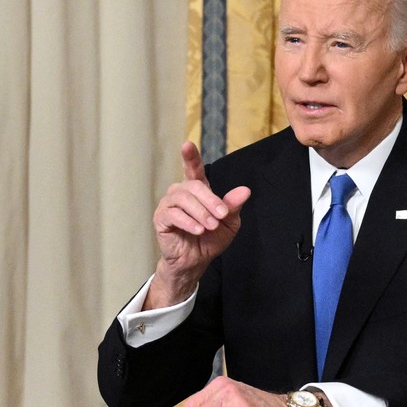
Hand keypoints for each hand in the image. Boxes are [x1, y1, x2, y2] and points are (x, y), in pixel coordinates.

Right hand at [146, 141, 250, 308]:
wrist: (197, 261)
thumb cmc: (211, 239)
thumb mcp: (229, 222)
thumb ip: (233, 205)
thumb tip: (245, 190)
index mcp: (197, 190)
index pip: (193, 169)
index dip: (191, 157)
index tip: (186, 145)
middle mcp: (181, 193)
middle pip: (194, 186)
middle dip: (210, 200)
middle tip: (221, 215)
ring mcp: (169, 205)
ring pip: (183, 199)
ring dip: (201, 212)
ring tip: (210, 226)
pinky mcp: (161, 219)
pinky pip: (173, 214)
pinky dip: (189, 222)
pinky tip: (198, 230)